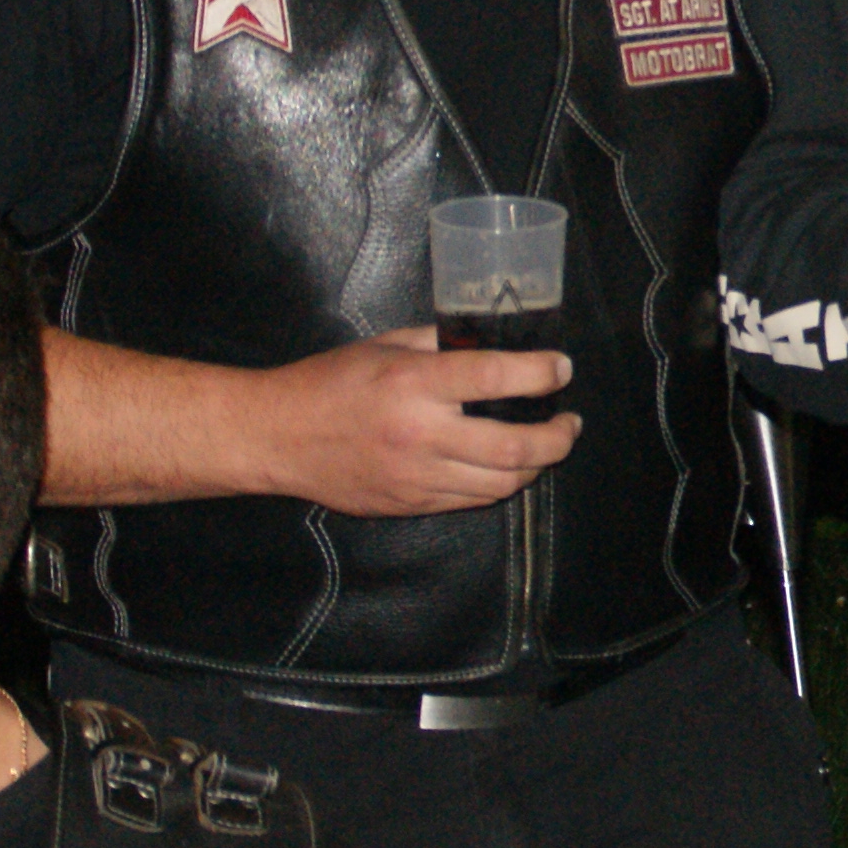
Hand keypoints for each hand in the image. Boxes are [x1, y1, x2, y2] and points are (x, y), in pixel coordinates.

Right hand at [252, 330, 576, 514]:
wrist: (278, 437)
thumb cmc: (329, 382)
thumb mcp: (384, 344)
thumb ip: (439, 343)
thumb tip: (490, 343)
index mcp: (414, 383)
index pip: (498, 377)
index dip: (543, 373)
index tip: (561, 369)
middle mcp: (422, 434)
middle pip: (515, 447)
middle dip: (558, 437)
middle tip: (570, 422)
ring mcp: (417, 476)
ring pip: (502, 483)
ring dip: (536, 465)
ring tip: (546, 445)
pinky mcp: (411, 504)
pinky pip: (472, 499)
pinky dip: (499, 483)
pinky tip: (505, 466)